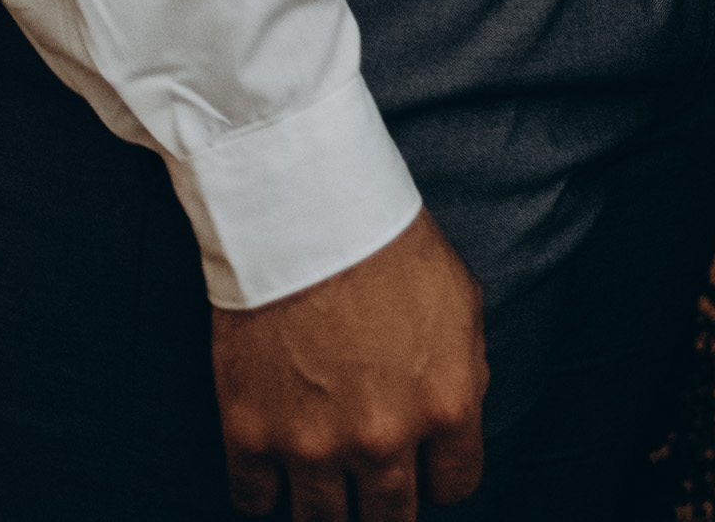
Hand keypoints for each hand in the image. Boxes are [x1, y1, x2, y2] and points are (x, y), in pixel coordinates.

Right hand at [210, 210, 485, 521]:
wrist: (308, 223)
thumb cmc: (392, 252)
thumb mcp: (463, 308)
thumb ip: (463, 376)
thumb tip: (453, 423)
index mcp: (447, 406)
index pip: (456, 486)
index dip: (441, 478)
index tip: (426, 469)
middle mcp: (384, 438)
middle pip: (388, 519)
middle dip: (386, 508)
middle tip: (375, 488)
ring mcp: (313, 444)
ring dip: (327, 510)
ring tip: (326, 484)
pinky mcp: (250, 436)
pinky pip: (253, 501)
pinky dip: (264, 492)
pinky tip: (273, 469)